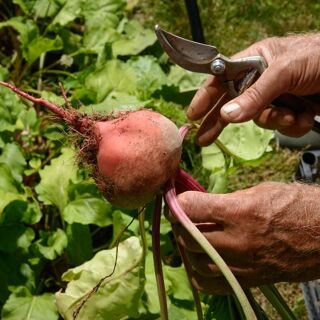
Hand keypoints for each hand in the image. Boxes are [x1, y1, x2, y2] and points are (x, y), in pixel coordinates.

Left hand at [171, 182, 319, 294]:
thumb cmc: (294, 205)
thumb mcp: (258, 191)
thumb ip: (225, 200)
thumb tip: (200, 204)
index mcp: (239, 212)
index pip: (189, 208)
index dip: (178, 202)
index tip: (177, 200)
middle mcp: (237, 241)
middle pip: (187, 237)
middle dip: (178, 224)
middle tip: (180, 216)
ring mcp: (242, 265)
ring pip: (194, 263)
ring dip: (186, 248)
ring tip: (189, 236)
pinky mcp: (248, 280)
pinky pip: (209, 284)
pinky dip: (198, 272)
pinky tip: (200, 258)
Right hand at [188, 33, 319, 144]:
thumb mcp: (285, 71)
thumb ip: (256, 94)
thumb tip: (227, 115)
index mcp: (255, 61)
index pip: (222, 80)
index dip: (206, 97)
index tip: (192, 114)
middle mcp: (262, 80)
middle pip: (233, 105)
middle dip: (221, 123)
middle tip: (203, 140)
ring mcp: (276, 97)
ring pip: (260, 120)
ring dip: (275, 121)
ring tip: (291, 115)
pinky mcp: (290, 111)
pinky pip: (280, 127)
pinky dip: (292, 125)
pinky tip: (304, 116)